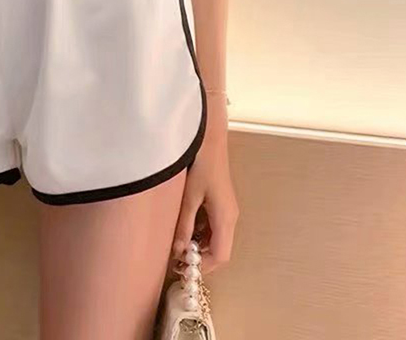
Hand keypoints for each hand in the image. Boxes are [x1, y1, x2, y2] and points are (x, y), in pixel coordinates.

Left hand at [172, 103, 238, 274]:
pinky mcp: (220, 202)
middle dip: (198, 256)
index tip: (182, 267)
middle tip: (175, 255)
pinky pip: (212, 225)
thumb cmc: (200, 164)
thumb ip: (184, 226)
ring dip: (197, 243)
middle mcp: (230, 217)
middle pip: (219, 249)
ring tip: (175, 239)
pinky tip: (182, 222)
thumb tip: (178, 251)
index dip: (202, 267)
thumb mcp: (188, 197)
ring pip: (215, 238)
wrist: (208, 138)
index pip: (220, 256)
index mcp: (225, 218)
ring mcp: (226, 209)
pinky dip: (198, 230)